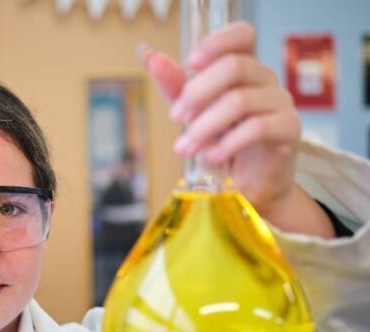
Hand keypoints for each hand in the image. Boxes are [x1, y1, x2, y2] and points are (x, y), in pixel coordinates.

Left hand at [143, 22, 333, 237]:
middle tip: (176, 118)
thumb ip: (176, 88)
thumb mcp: (193, 114)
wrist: (247, 186)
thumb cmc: (221, 145)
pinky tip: (211, 158)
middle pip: (236, 66)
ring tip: (185, 148)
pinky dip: (228, 144)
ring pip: (241, 100)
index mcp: (244, 69)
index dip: (217, 42)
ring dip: (205, 126)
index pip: (242, 35)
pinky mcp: (289, 130)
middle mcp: (265, 80)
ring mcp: (280, 103)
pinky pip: (258, 128)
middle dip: (198, 92)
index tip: (190, 64)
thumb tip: (153, 60)